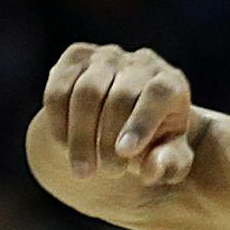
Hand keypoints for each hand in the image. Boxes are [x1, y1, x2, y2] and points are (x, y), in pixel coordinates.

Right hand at [42, 42, 197, 185]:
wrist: (125, 123)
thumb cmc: (154, 144)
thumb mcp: (170, 160)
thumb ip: (169, 164)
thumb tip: (153, 168)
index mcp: (171, 84)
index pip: (157, 94)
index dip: (140, 123)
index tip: (125, 153)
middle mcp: (141, 62)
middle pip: (120, 97)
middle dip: (109, 141)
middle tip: (109, 173)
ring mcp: (107, 56)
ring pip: (86, 92)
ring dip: (81, 137)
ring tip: (83, 170)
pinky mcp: (76, 57)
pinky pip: (59, 89)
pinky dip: (58, 122)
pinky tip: (64, 146)